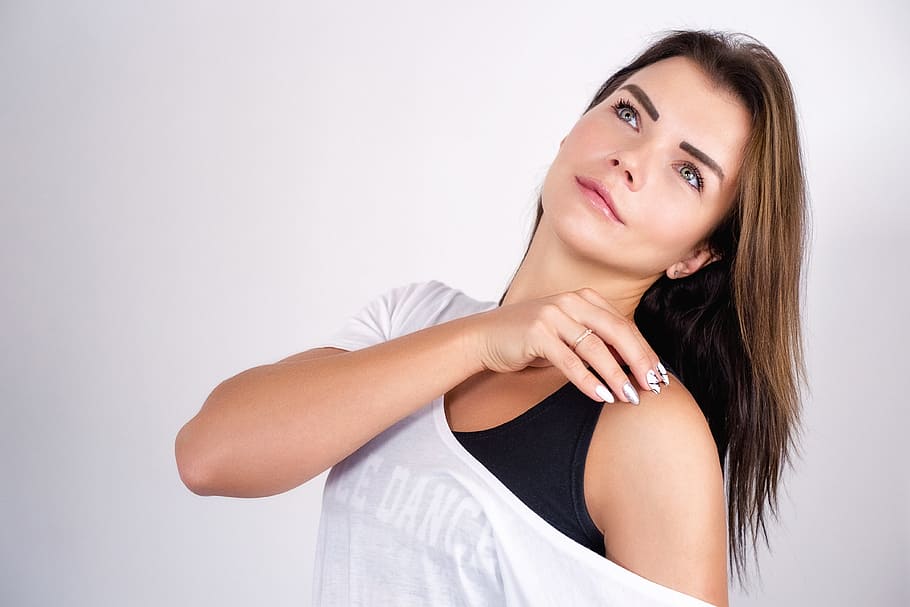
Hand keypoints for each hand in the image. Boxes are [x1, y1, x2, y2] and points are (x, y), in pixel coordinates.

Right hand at [466, 288, 668, 403]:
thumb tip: (632, 366)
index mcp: (582, 299)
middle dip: (639, 360)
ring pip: (595, 347)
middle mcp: (570, 302)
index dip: (644, 350)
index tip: (657, 375)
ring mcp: (553, 315)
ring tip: (628, 396)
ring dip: (615, 375)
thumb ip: (595, 342)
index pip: (623, 325)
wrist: (484, 337)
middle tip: (653, 386)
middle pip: (617, 331)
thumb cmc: (527, 340)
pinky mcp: (537, 333)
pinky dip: (588, 380)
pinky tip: (600, 396)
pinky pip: (569, 361)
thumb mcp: (566, 335)